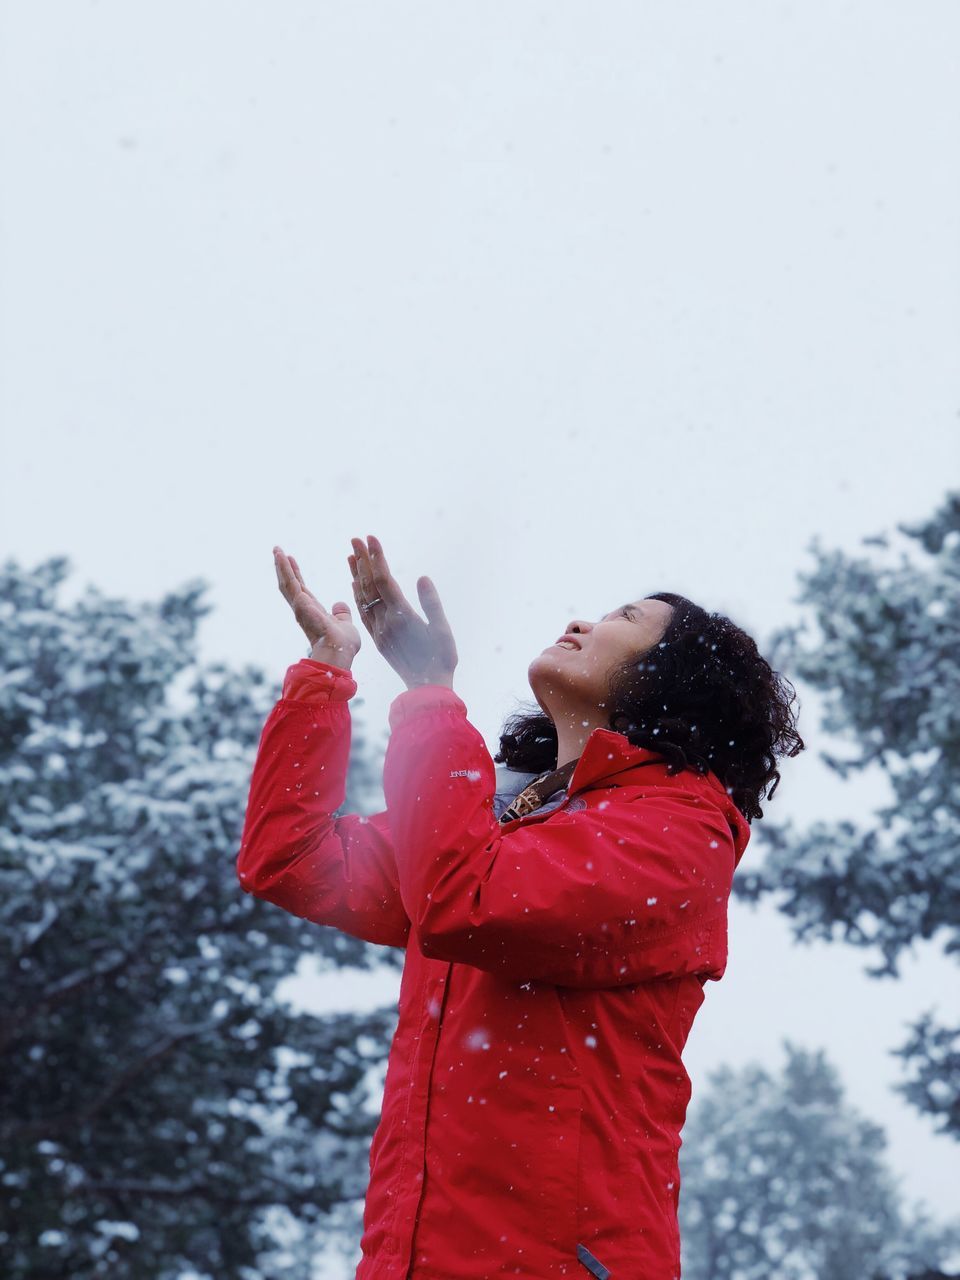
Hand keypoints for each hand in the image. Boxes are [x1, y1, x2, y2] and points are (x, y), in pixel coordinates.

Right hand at [273, 545, 360, 667]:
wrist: (339, 652)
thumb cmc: (343, 645)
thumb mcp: (345, 624)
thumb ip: (341, 614)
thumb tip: (339, 605)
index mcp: (313, 611)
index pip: (302, 589)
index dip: (296, 574)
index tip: (291, 559)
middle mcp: (303, 609)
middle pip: (290, 584)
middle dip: (282, 567)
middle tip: (277, 550)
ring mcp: (300, 607)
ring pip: (287, 582)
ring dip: (281, 565)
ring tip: (276, 549)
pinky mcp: (300, 604)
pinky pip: (291, 583)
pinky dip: (285, 569)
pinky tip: (282, 557)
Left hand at [348, 535, 457, 688]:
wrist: (426, 688)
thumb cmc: (441, 660)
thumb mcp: (442, 630)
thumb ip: (432, 603)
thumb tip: (422, 577)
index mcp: (402, 616)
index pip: (384, 581)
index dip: (377, 558)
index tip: (371, 538)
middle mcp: (386, 621)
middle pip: (369, 585)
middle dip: (363, 559)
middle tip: (356, 538)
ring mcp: (379, 630)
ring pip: (363, 597)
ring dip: (356, 574)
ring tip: (350, 554)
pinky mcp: (378, 638)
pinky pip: (363, 612)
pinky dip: (358, 594)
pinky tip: (354, 583)